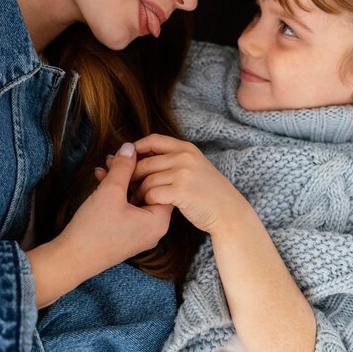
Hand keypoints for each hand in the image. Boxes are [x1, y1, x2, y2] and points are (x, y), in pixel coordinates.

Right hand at [28, 143, 172, 307]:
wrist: (71, 260)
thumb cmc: (93, 229)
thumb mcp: (110, 191)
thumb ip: (123, 167)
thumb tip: (131, 147)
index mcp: (158, 221)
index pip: (163, 185)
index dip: (148, 166)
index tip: (133, 154)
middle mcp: (154, 230)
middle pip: (149, 190)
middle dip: (130, 172)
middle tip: (116, 157)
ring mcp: (140, 234)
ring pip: (135, 198)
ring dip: (120, 181)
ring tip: (105, 166)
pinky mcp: (126, 235)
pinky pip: (127, 208)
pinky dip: (116, 194)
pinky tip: (101, 179)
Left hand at [130, 134, 248, 233]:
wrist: (229, 211)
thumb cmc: (208, 191)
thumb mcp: (195, 166)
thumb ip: (174, 159)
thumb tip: (140, 155)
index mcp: (186, 148)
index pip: (153, 140)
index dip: (136, 149)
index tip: (126, 160)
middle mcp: (184, 157)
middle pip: (145, 162)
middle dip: (130, 175)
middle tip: (124, 186)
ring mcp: (183, 173)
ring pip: (146, 179)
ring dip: (137, 192)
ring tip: (135, 200)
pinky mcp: (181, 191)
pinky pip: (152, 194)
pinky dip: (146, 201)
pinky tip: (146, 207)